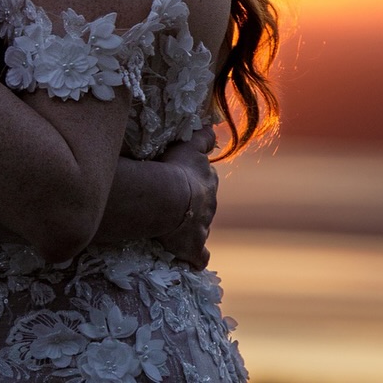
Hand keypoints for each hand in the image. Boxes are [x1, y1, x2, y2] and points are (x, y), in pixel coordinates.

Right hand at [157, 132, 218, 269]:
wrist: (168, 197)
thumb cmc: (174, 167)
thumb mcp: (189, 144)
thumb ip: (202, 136)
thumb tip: (213, 125)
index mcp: (208, 180)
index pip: (206, 179)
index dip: (195, 180)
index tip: (183, 179)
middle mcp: (210, 205)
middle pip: (205, 205)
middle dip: (194, 204)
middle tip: (174, 203)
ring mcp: (203, 228)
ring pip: (201, 228)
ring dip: (191, 227)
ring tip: (175, 227)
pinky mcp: (194, 248)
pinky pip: (199, 257)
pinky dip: (195, 256)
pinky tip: (188, 257)